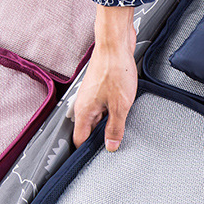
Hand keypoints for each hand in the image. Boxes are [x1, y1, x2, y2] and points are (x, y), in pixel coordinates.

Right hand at [72, 4, 137, 151]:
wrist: (116, 44)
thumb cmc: (115, 70)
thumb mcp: (120, 106)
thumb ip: (115, 128)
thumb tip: (110, 145)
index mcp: (84, 111)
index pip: (79, 139)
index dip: (87, 151)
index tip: (98, 159)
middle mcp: (84, 104)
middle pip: (89, 129)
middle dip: (101, 137)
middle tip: (115, 145)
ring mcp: (92, 95)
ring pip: (98, 117)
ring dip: (109, 123)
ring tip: (122, 128)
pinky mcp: (101, 87)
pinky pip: (104, 106)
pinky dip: (112, 111)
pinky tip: (124, 111)